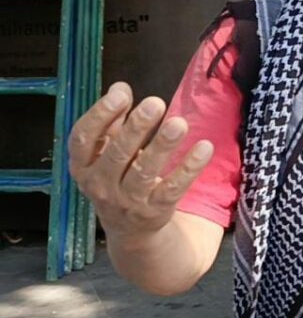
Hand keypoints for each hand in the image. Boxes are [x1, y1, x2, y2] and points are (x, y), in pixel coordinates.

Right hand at [68, 82, 213, 241]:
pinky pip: (173, 188)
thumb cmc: (117, 175)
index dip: (99, 116)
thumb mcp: (106, 150)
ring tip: (179, 123)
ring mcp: (127, 201)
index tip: (121, 95)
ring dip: (163, 146)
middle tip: (156, 103)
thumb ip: (113, 119)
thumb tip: (119, 88)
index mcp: (83, 165)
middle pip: (117, 154)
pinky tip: (204, 147)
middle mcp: (100, 185)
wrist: (128, 230)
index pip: (83, 139)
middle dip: (136, 128)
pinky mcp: (155, 210)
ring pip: (144, 172)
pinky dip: (189, 168)